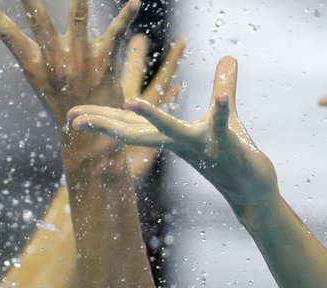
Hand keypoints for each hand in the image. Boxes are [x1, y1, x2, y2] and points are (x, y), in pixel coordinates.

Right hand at [0, 0, 139, 126]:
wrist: (91, 139)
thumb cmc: (63, 103)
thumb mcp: (40, 78)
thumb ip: (32, 51)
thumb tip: (11, 30)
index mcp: (34, 63)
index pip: (5, 33)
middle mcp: (54, 59)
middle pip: (38, 17)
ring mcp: (80, 59)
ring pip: (77, 15)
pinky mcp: (104, 61)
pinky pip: (115, 32)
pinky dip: (126, 14)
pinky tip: (136, 0)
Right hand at [70, 57, 279, 209]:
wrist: (255, 190)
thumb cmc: (236, 155)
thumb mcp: (225, 116)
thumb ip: (223, 86)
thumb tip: (228, 57)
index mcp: (170, 136)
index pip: (129, 124)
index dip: (100, 118)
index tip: (71, 114)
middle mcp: (178, 143)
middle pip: (135, 131)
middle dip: (104, 122)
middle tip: (74, 117)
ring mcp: (200, 145)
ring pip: (170, 130)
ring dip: (151, 116)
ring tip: (131, 100)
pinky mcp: (225, 145)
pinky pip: (221, 124)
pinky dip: (221, 108)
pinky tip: (220, 98)